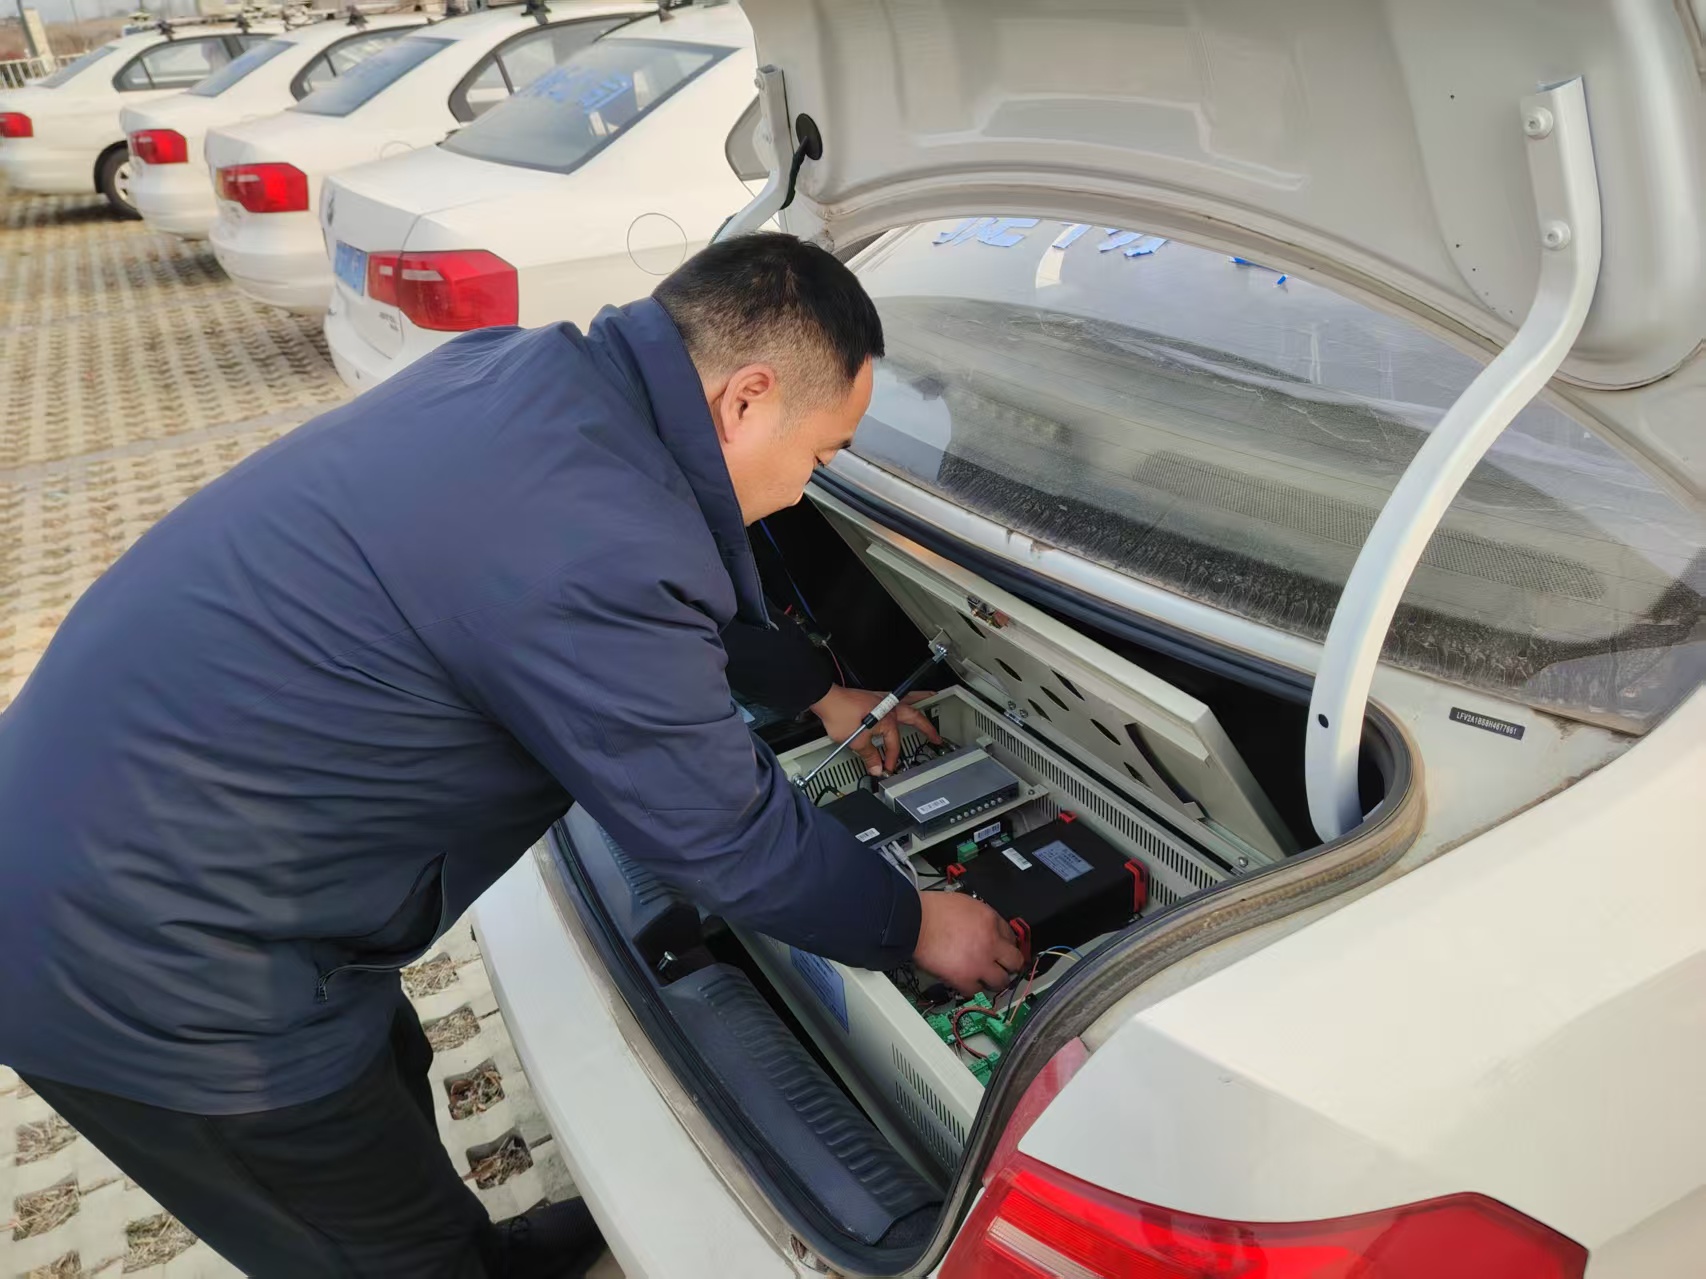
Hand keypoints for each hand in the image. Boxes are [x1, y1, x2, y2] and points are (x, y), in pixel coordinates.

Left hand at [809, 684, 942, 776]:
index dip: (891, 759)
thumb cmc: (840, 714)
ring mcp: (883, 700)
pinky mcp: (875, 696)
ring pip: (910, 700)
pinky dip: (906, 698)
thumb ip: (868, 756)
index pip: (894, 745)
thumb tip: (876, 767)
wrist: (827, 698)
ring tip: (932, 699)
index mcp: (888, 721)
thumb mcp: (856, 742)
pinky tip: (904, 701)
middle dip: (927, 728)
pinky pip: (898, 697)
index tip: (887, 768)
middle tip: (936, 736)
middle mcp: (890, 708)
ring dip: (922, 701)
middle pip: (915, 718)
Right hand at [912, 891, 1025, 996]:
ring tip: (987, 979)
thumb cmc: (931, 910)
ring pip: (1001, 981)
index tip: (1004, 949)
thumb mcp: (964, 902)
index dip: (1007, 944)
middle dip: (1011, 965)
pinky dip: (971, 989)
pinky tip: (967, 983)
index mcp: (990, 920)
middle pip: (1015, 961)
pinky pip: (975, 991)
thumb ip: (979, 917)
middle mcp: (990, 943)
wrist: (913, 921)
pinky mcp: (964, 978)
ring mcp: (979, 963)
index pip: (1011, 935)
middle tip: (1005, 967)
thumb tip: (983, 927)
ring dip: (994, 980)